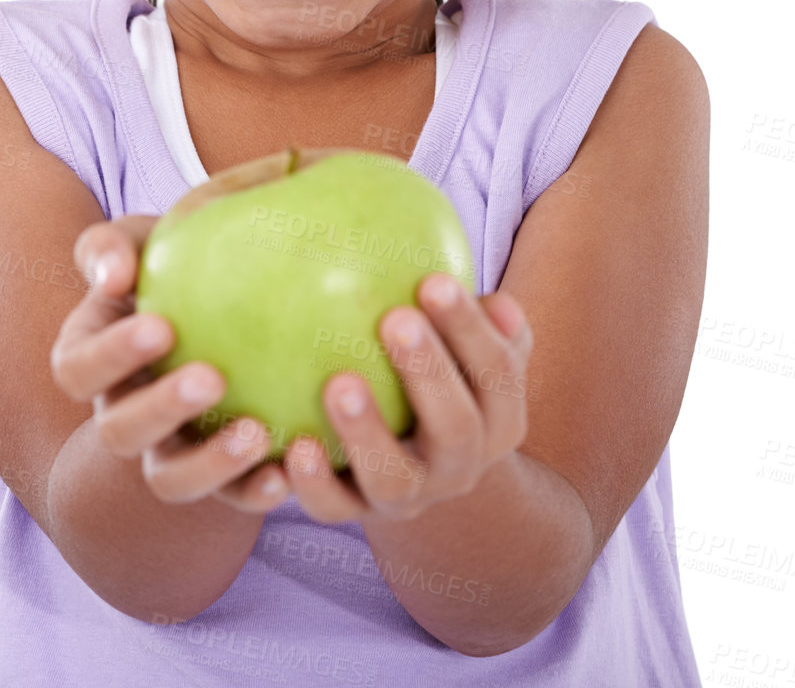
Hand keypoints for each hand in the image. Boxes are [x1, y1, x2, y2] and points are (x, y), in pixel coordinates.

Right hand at [50, 213, 290, 514]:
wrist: (228, 301)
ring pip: (169, 479)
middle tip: (212, 378)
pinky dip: (254, 491)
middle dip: (160, 410)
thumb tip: (115, 274)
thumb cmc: (172, 260)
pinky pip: (230, 498)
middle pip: (118, 432)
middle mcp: (121, 413)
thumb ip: (112, 246)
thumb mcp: (138, 240)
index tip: (162, 328)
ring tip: (257, 433)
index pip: (78, 368)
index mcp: (91, 358)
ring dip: (209, 463)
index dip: (111, 357)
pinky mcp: (218, 477)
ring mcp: (167, 450)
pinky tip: (287, 472)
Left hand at [280, 273, 533, 523]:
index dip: (470, 330)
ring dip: (368, 432)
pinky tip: (295, 445)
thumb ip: (482, 320)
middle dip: (429, 373)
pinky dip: (316, 482)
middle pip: (456, 428)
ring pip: (395, 479)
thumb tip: (498, 299)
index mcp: (499, 419)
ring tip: (338, 383)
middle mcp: (462, 466)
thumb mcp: (473, 349)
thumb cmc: (444, 372)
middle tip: (395, 320)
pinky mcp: (359, 514)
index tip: (434, 280)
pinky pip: (336, 507)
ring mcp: (412, 495)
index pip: (497, 373)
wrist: (422, 463)